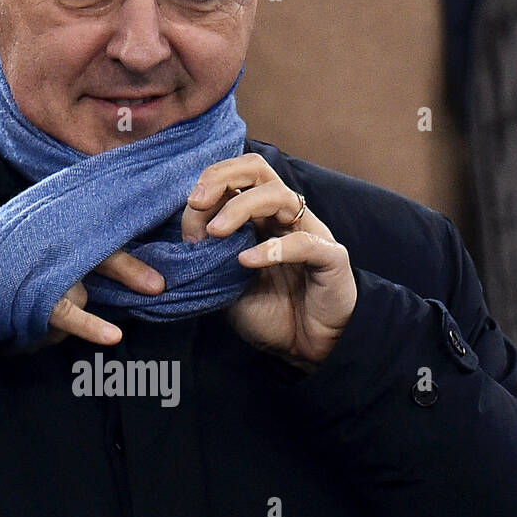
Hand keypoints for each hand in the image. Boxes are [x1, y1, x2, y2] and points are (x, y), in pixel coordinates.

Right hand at [0, 219, 164, 346]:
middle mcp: (49, 244)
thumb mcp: (19, 244)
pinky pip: (68, 313)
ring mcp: (42, 269)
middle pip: (102, 255)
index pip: (95, 230)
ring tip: (26, 309)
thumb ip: (51, 250)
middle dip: (130, 270)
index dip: (124, 242)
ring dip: (71, 311)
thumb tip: (86, 278)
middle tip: (158, 285)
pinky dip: (90, 326)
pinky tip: (111, 336)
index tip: (156, 247)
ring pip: (82, 294)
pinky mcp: (30, 296)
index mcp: (49, 227)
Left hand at [182, 154, 356, 366]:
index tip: (189, 218)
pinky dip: (274, 249)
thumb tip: (186, 237)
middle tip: (198, 202)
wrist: (307, 346)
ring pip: (279, 195)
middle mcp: (284, 218)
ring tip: (216, 233)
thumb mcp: (227, 284)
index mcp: (260, 218)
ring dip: (241, 208)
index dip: (208, 188)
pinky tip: (247, 262)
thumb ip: (210, 259)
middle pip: (256, 170)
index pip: (235, 178)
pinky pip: (303, 243)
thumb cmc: (269, 312)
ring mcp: (309, 233)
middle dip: (222, 177)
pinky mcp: (330, 258)